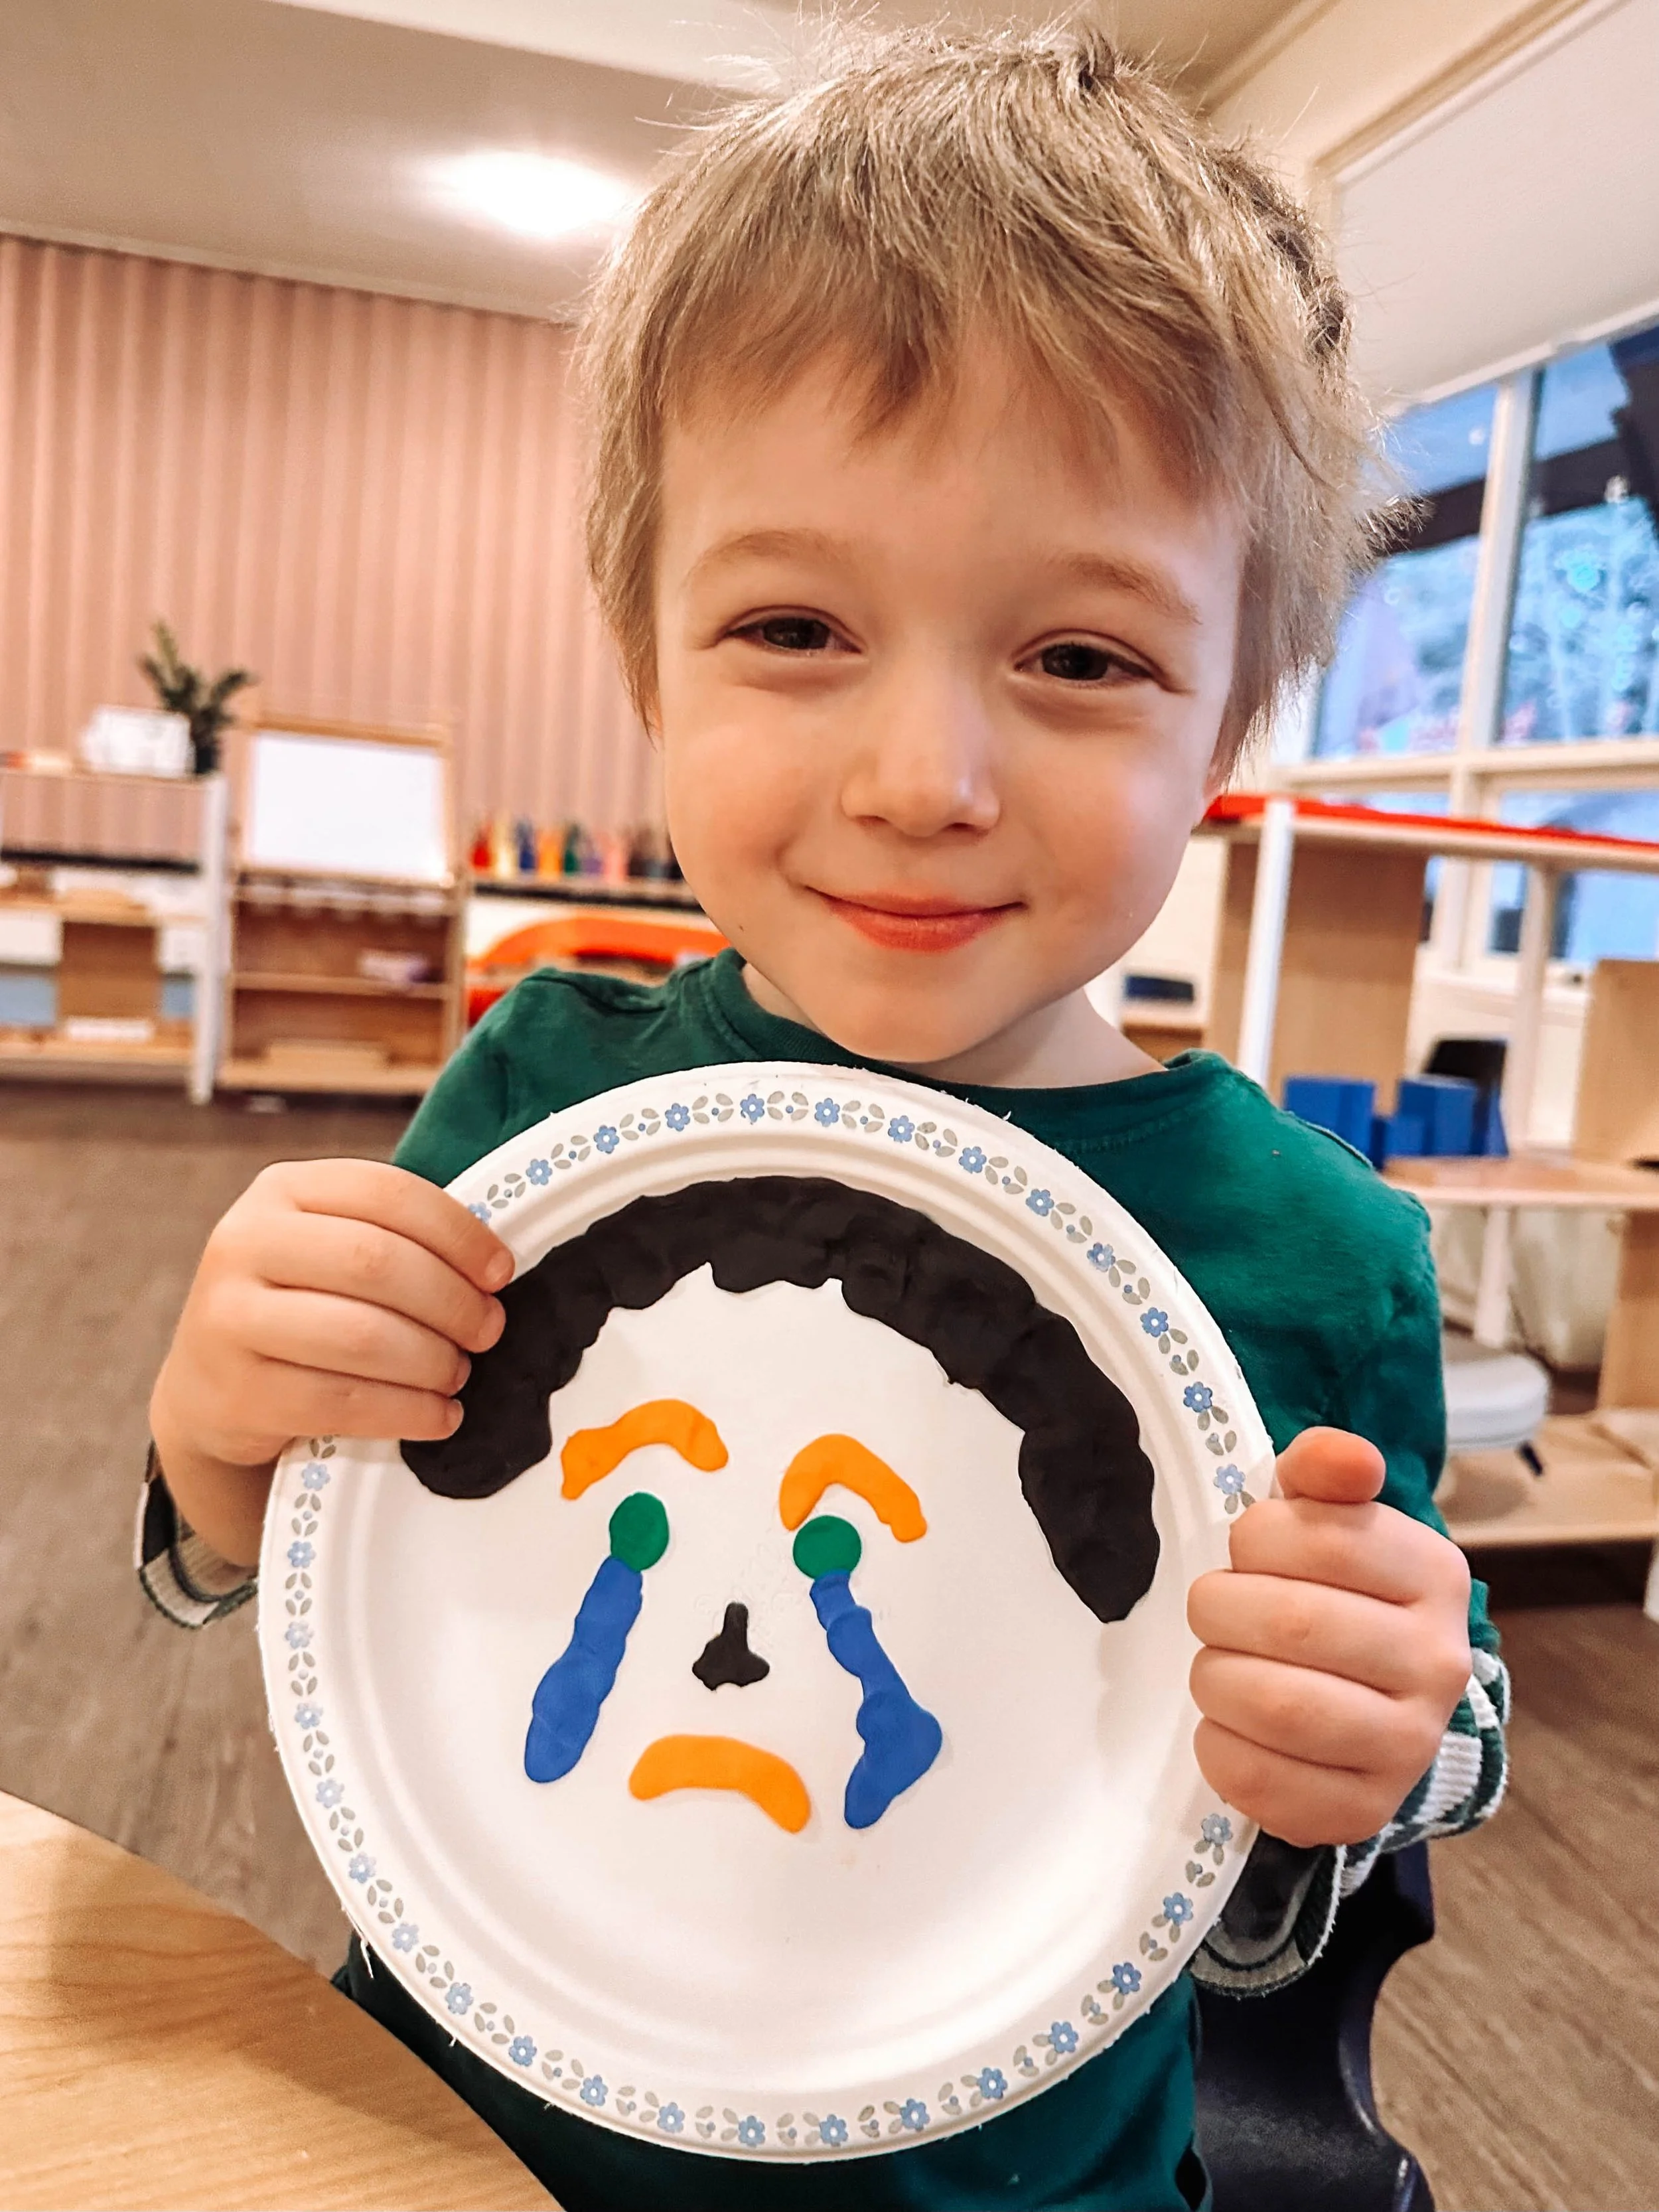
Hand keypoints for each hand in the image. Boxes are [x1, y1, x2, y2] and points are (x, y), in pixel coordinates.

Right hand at [150, 1159, 511, 1563]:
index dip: (458, 1233)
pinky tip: (438, 1416)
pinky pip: (341, 1403)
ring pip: (361, 1337)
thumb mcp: (329, 1247)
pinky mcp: (233, 1393)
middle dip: (451, 1301)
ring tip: (458, 1374)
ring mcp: (229, 1318)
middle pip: (376, 1262)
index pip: (389, 1193)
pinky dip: (406, 1412)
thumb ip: (395, 1239)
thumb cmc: (300, 1303)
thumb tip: (494, 1268)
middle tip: (488, 1330)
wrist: (208, 1382)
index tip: (500, 1272)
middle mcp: (244, 1242)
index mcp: (282, 1190)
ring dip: (432, 1361)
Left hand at [1185, 1427, 1471, 1848]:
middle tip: (1217, 1612)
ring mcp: (1412, 1746)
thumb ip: (1324, 1473)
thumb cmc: (1336, 1593)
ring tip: (1219, 1667)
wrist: (1377, 1701)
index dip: (1255, 1539)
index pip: (1322, 1537)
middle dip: (1222, 1610)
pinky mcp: (1367, 1810)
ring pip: (1277, 1706)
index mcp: (1434, 1574)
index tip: (1247, 1552)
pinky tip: (1227, 1727)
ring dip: (1216, 1679)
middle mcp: (1439, 1662)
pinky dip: (1220, 1750)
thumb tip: (1342, 1456)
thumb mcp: (1330, 1519)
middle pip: (1291, 1623)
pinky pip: (1265, 1783)